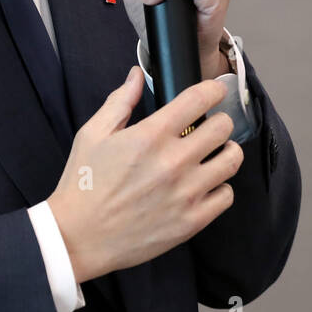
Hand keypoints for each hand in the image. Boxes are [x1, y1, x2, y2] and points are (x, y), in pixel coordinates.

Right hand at [47, 65, 243, 282]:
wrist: (78, 237)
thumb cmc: (83, 184)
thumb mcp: (93, 134)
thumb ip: (120, 101)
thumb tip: (137, 74)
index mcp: (150, 136)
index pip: (199, 99)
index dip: (212, 89)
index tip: (214, 91)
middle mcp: (174, 162)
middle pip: (223, 127)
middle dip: (218, 121)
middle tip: (208, 127)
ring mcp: (186, 193)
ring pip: (232, 160)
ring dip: (225, 152)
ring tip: (212, 155)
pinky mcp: (192, 221)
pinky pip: (227, 196)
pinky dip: (219, 187)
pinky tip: (204, 185)